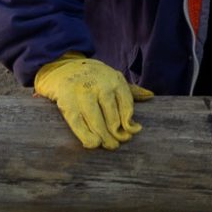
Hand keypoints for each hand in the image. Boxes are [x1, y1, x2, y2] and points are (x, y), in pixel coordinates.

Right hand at [33, 53, 152, 149]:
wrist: (60, 65)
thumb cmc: (92, 77)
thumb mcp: (112, 78)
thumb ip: (130, 90)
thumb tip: (150, 96)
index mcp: (114, 80)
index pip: (126, 104)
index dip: (129, 121)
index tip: (132, 132)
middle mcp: (100, 85)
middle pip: (112, 114)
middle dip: (116, 132)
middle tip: (117, 144)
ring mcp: (83, 92)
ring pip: (96, 119)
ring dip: (103, 135)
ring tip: (107, 145)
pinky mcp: (66, 100)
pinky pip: (77, 120)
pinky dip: (85, 134)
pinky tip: (92, 143)